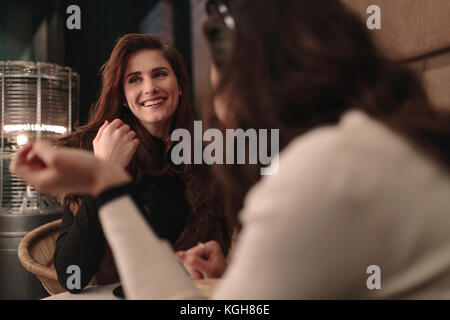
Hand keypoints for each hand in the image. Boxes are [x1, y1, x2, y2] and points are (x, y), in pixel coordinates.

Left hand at [9, 141, 131, 195]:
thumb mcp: (57, 155)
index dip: (22, 151)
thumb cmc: (84, 169)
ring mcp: (54, 180)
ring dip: (46, 153)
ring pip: (39, 163)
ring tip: (59, 150)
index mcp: (39, 181)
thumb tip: (36, 146)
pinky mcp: (63, 177)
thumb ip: (40, 148)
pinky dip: (55, 157)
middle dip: (34, 152)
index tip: (36, 144)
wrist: (105, 178)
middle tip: (49, 145)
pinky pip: (51, 165)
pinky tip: (66, 154)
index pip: (17, 165)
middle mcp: (44, 183)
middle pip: (27, 164)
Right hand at [93, 119, 138, 167]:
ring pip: (133, 133)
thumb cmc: (101, 155)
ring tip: (125, 145)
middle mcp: (118, 133)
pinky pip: (137, 140)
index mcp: (108, 130)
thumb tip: (107, 121)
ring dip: (130, 137)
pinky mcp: (132, 146)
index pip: (118, 121)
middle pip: (127, 126)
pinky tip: (128, 149)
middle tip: (121, 140)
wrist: (108, 167)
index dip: (119, 125)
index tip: (119, 130)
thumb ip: (102, 130)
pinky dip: (134, 144)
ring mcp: (126, 139)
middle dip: (125, 132)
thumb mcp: (96, 141)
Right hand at [175, 240, 226, 278]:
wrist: (222, 284)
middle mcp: (206, 247)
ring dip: (194, 271)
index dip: (194, 265)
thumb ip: (194, 262)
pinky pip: (188, 264)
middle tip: (204, 274)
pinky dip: (193, 272)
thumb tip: (178, 253)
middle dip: (194, 269)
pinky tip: (201, 274)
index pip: (192, 253)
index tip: (203, 272)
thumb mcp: (208, 270)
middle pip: (188, 256)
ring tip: (203, 274)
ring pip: (187, 261)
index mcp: (211, 246)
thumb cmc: (219, 277)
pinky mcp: (198, 258)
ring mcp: (202, 252)